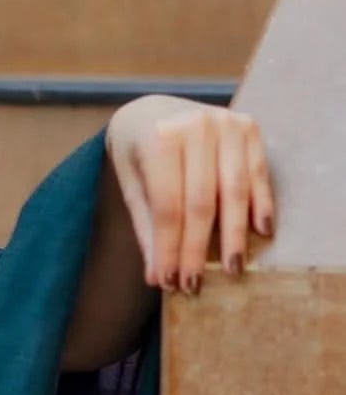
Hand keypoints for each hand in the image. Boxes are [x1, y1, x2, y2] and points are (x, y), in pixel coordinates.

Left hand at [105, 96, 275, 294]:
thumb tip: (158, 278)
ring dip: (234, 235)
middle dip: (198, 249)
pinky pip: (258, 173)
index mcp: (158, 138)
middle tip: (196, 284)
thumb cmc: (138, 153)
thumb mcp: (132, 186)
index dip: (169, 248)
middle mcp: (195, 127)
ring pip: (234, 191)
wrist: (152, 110)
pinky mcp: (249, 127)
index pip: (167, 206)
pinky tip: (261, 232)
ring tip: (232, 268)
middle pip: (201, 203)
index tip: (170, 282)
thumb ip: (147, 229)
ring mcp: (226, 124)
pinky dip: (262, 204)